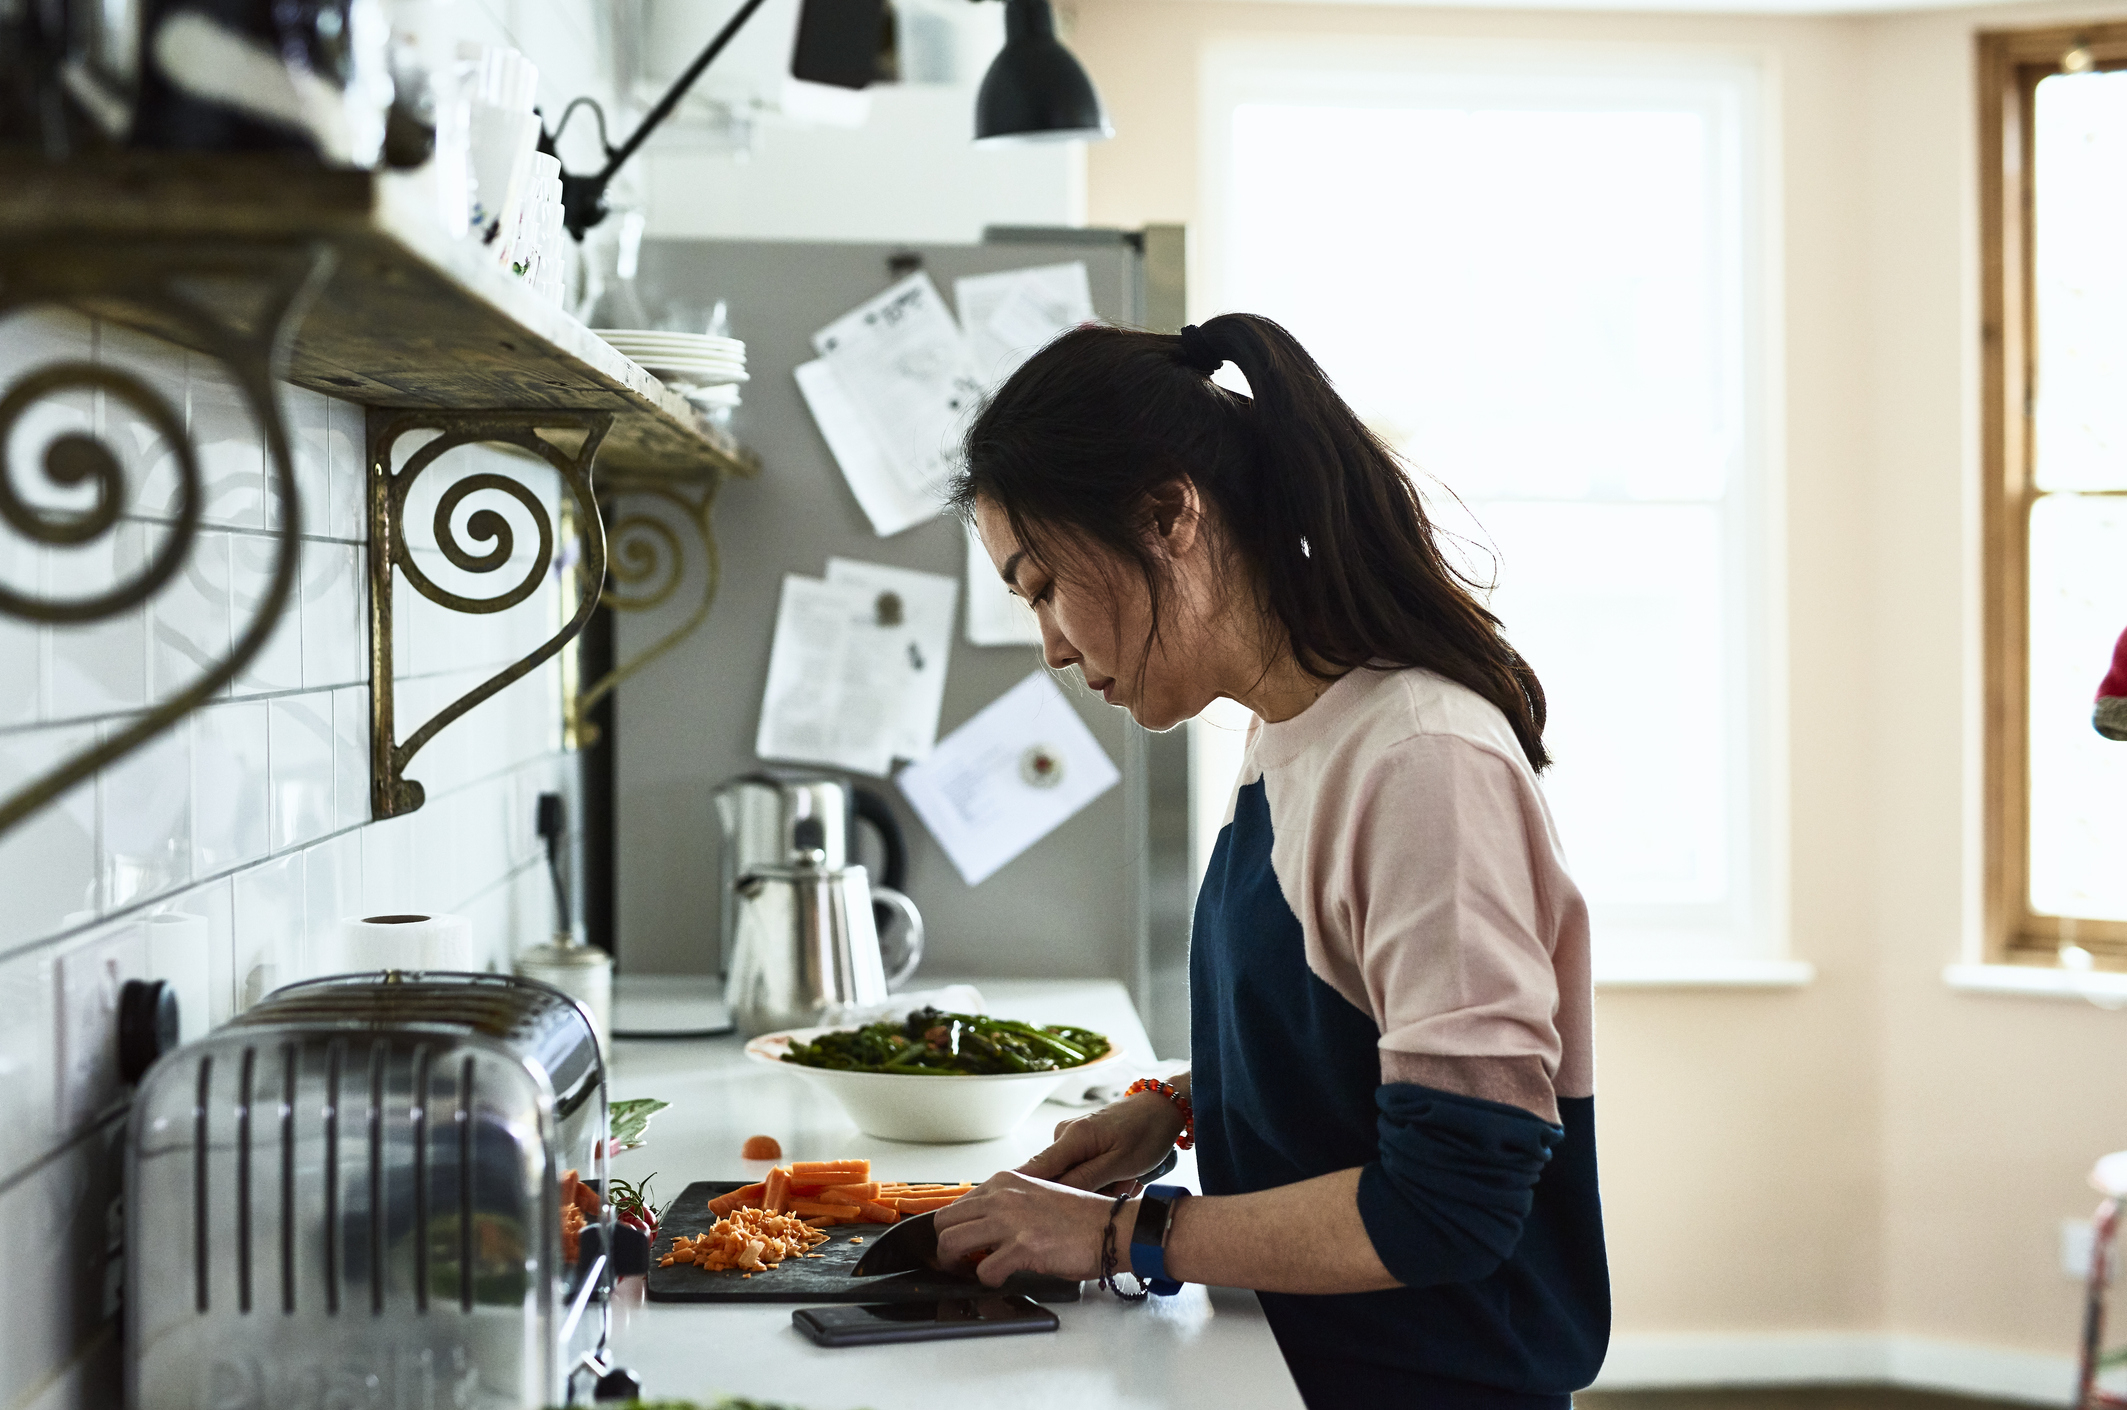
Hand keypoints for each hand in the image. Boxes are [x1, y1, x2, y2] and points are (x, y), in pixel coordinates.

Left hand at [932, 1170, 1125, 1285]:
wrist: (1111, 1226)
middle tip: (957, 1262)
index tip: (959, 1244)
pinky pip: (984, 1270)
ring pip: (951, 1243)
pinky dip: (987, 1280)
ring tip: (970, 1272)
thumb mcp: (1036, 1195)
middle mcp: (1002, 1197)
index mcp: (1005, 1182)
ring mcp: (1011, 1221)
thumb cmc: (1080, 1217)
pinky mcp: (1022, 1248)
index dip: (952, 1229)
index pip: (956, 1204)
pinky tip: (1001, 1278)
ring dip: (955, 1264)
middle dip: (945, 1247)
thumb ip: (1007, 1205)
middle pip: (943, 1223)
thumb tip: (982, 1226)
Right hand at [1016, 1091, 1184, 1194]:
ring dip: (1098, 1188)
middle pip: (1055, 1181)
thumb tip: (1051, 1197)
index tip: (1022, 1217)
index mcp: (1072, 1137)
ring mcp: (1070, 1138)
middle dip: (1085, 1194)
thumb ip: (1085, 1180)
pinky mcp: (1079, 1143)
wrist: (1162, 1109)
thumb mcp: (1121, 1163)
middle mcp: (1064, 1135)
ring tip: (1126, 1180)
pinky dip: (1101, 1179)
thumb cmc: (1147, 1132)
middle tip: (1119, 1188)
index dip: (1024, 1195)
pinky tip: (1121, 1176)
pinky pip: (1080, 1171)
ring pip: (1071, 1179)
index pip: (1033, 1170)